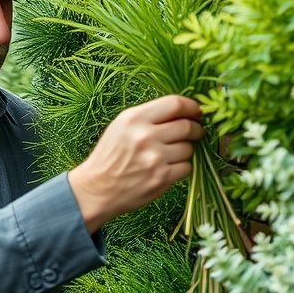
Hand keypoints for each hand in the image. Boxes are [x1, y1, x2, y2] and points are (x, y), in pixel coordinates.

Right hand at [67, 95, 202, 233]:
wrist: (97, 188)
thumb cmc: (110, 155)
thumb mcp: (121, 126)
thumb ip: (148, 116)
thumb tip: (182, 111)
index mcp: (134, 118)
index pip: (175, 104)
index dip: (192, 106)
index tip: (196, 111)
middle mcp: (145, 136)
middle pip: (187, 126)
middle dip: (196, 129)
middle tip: (196, 132)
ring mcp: (155, 158)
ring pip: (189, 148)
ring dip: (186, 150)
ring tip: (174, 153)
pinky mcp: (161, 178)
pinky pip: (187, 167)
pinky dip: (182, 167)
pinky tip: (170, 167)